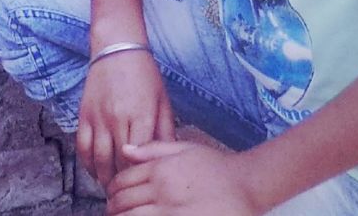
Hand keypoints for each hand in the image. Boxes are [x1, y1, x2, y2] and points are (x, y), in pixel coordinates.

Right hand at [76, 51, 174, 190]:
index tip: (144, 182)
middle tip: (128, 190)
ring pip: (98, 160)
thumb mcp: (162, 100)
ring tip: (112, 185)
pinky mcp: (84, 115)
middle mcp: (118, 117)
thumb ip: (165, 130)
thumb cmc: (145, 74)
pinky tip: (96, 171)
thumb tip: (168, 157)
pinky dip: (88, 165)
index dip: (141, 173)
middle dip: (124, 180)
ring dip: (104, 178)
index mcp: (142, 114)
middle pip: (119, 162)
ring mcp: (98, 117)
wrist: (117, 48)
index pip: (140, 156)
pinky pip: (82, 148)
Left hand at [106, 140, 257, 214]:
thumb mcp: (185, 148)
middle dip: (113, 208)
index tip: (113, 193)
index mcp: (161, 169)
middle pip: (122, 203)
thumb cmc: (216, 167)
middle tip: (113, 209)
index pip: (123, 180)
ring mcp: (168, 213)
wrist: (244, 186)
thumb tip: (125, 151)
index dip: (113, 188)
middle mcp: (162, 191)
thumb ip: (153, 149)